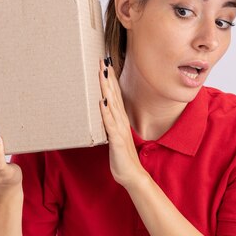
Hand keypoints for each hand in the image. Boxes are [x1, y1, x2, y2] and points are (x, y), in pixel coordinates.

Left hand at [99, 57, 145, 187]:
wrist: (133, 176)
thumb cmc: (122, 158)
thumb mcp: (115, 137)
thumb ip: (111, 125)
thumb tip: (105, 114)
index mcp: (120, 120)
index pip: (115, 96)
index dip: (110, 80)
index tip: (105, 65)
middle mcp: (121, 121)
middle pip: (114, 95)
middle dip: (108, 78)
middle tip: (103, 60)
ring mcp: (119, 130)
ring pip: (112, 105)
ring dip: (107, 89)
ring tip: (102, 74)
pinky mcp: (117, 140)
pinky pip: (110, 124)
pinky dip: (106, 112)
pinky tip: (102, 102)